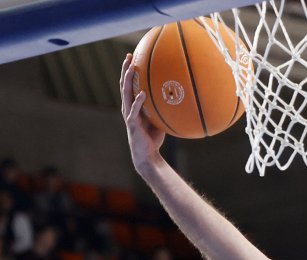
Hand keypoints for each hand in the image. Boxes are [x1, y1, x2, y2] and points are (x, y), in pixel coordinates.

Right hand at [119, 53, 166, 174]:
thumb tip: (180, 96)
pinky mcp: (132, 123)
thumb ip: (163, 107)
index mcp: (133, 105)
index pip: (129, 84)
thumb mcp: (159, 118)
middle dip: (126, 69)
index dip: (129, 70)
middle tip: (129, 56)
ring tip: (131, 68)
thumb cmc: (154, 137)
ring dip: (128, 81)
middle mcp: (128, 107)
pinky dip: (138, 101)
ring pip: (126, 94)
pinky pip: (135, 110)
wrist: (147, 154)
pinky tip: (142, 93)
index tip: (133, 56)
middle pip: (124, 84)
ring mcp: (129, 114)